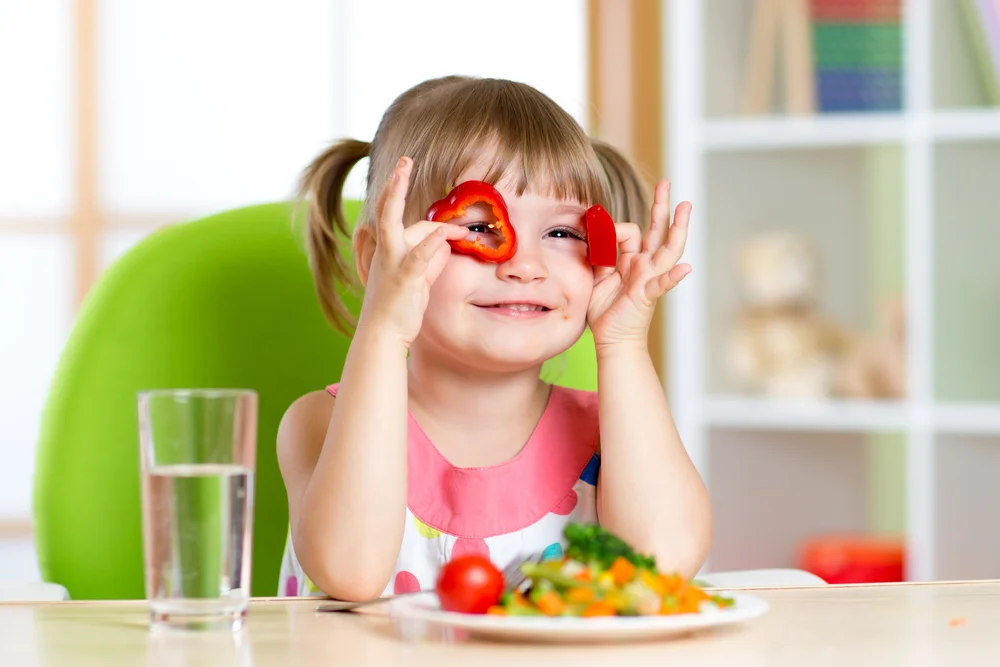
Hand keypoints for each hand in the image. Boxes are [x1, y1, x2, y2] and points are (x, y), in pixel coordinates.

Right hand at [357, 157, 468, 347]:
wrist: (383, 333)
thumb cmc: (399, 306)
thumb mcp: (419, 278)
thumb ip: (432, 259)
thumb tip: (446, 243)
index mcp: (388, 250)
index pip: (407, 223)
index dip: (431, 221)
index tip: (438, 208)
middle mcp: (385, 251)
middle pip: (388, 210)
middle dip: (395, 183)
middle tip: (404, 160)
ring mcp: (391, 262)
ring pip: (391, 222)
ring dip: (397, 194)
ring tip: (404, 168)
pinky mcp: (404, 278)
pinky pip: (417, 256)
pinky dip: (431, 242)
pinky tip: (444, 233)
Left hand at [587, 179, 691, 349]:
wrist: (612, 339)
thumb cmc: (606, 310)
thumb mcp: (597, 277)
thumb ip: (599, 256)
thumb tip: (597, 233)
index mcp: (632, 259)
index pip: (628, 232)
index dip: (611, 229)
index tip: (594, 234)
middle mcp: (645, 265)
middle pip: (657, 230)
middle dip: (661, 206)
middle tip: (667, 182)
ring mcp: (649, 278)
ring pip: (667, 249)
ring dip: (678, 228)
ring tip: (686, 207)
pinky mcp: (647, 295)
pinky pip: (662, 284)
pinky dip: (673, 277)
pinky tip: (685, 268)